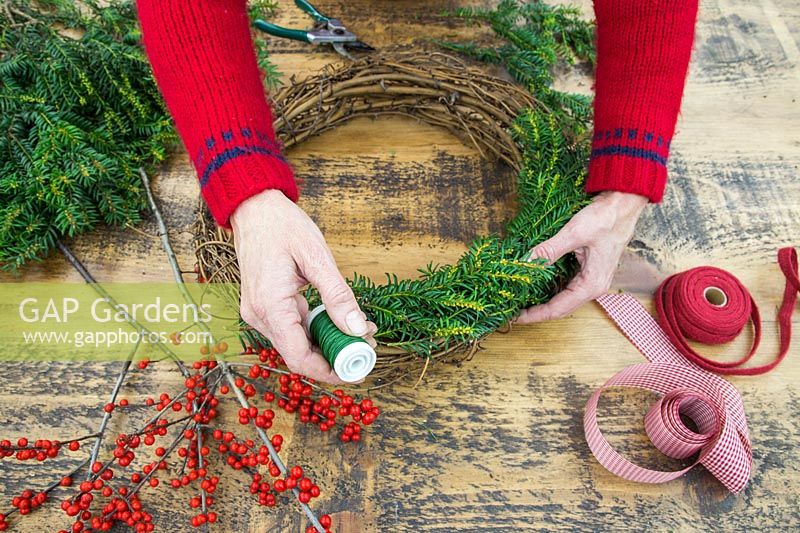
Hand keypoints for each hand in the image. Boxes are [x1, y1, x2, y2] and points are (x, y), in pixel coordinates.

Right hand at [230, 189, 375, 383]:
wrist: (253, 208)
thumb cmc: (282, 225)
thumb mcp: (317, 257)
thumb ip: (338, 295)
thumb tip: (358, 328)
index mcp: (269, 305)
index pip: (299, 357)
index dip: (329, 371)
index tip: (357, 371)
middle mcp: (258, 315)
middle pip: (298, 354)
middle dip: (334, 356)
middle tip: (367, 346)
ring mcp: (258, 312)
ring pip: (295, 343)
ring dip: (327, 343)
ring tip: (360, 331)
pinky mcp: (262, 307)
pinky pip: (291, 329)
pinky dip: (315, 330)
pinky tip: (337, 321)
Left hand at [516, 191, 647, 322]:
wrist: (624, 203)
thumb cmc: (606, 217)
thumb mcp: (575, 232)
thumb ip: (550, 249)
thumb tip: (525, 262)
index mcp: (592, 284)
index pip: (558, 309)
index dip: (535, 315)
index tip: (514, 317)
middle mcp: (593, 286)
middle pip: (560, 307)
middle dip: (536, 310)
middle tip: (512, 309)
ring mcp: (591, 279)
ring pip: (562, 297)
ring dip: (542, 300)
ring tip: (520, 299)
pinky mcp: (588, 270)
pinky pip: (566, 285)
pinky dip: (549, 287)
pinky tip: (534, 283)